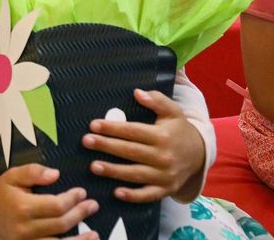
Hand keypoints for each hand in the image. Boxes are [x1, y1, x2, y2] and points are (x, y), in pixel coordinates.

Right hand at [0, 164, 98, 239]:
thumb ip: (33, 172)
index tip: (82, 192)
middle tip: (93, 205)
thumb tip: (56, 173)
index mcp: (22, 207)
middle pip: (60, 224)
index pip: (56, 205)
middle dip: (80, 214)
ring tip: (95, 234)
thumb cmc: (1, 191)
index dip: (72, 199)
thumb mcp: (13, 175)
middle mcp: (25, 228)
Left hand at [83, 89, 205, 202]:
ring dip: (114, 171)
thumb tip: (137, 92)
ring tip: (93, 166)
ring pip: (135, 174)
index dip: (113, 128)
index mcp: (162, 136)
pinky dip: (133, 196)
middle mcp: (163, 156)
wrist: (200, 155)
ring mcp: (164, 175)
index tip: (94, 125)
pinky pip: (148, 195)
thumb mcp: (173, 112)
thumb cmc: (179, 130)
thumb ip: (157, 100)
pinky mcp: (165, 189)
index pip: (133, 131)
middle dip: (107, 146)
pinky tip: (116, 192)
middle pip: (130, 151)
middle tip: (86, 141)